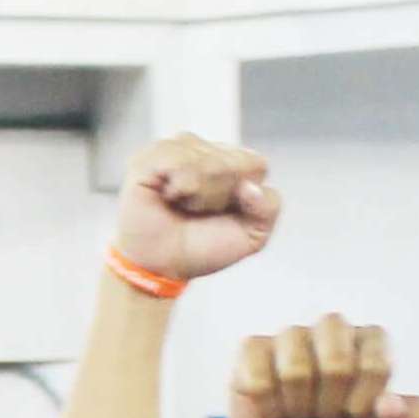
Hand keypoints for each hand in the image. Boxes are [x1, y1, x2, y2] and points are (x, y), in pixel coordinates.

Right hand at [114, 136, 282, 285]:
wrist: (161, 267)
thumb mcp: (252, 235)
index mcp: (234, 163)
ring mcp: (176, 150)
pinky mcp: (149, 157)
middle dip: (218, 196)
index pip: (256, 164)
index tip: (222, 213)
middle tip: (197, 212)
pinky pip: (177, 159)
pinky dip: (179, 185)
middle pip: (232, 163)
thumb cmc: (202, 247)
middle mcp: (206, 150)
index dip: (243, 196)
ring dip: (197, 193)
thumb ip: (269, 207)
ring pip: (206, 160)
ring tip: (181, 204)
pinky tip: (167, 195)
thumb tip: (250, 186)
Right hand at [229, 316, 418, 417]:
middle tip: (325, 415)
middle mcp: (332, 331)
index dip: (362, 403)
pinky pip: (257, 372)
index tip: (354, 416)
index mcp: (371, 342)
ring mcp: (290, 338)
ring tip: (298, 411)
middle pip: (336, 362)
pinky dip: (266, 402)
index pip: (375, 365)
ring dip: (297, 405)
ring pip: (295, 368)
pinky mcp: (252, 350)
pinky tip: (271, 407)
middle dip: (330, 404)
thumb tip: (389, 403)